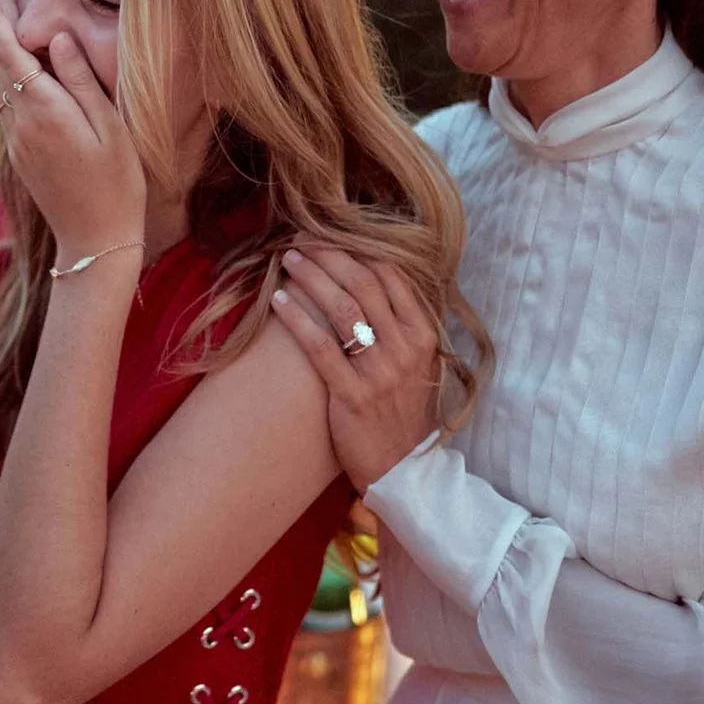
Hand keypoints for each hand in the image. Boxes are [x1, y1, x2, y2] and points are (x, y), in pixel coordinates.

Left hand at [0, 0, 143, 253]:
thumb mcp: (109, 128)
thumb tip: (56, 38)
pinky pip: (4, 103)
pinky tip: (8, 64)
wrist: (95, 240)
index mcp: (44, 111)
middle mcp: (21, 123)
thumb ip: (81, 81)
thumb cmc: (116, 183)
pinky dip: (2, 73)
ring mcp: (17, 141)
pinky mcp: (21, 154)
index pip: (11, 52)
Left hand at [271, 247, 442, 490]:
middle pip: (363, 283)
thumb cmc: (403, 411)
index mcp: (424, 335)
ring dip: (311, 277)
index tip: (331, 234)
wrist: (403, 469)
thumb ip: (404, 324)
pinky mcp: (352, 395)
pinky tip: (278, 300)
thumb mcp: (419, 364)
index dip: (358, 248)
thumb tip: (377, 278)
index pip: (392, 275)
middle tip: (301, 239)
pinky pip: (320, 346)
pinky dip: (297, 318)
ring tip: (288, 260)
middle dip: (329, 254)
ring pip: (341, 308)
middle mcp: (406, 348)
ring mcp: (380, 372)